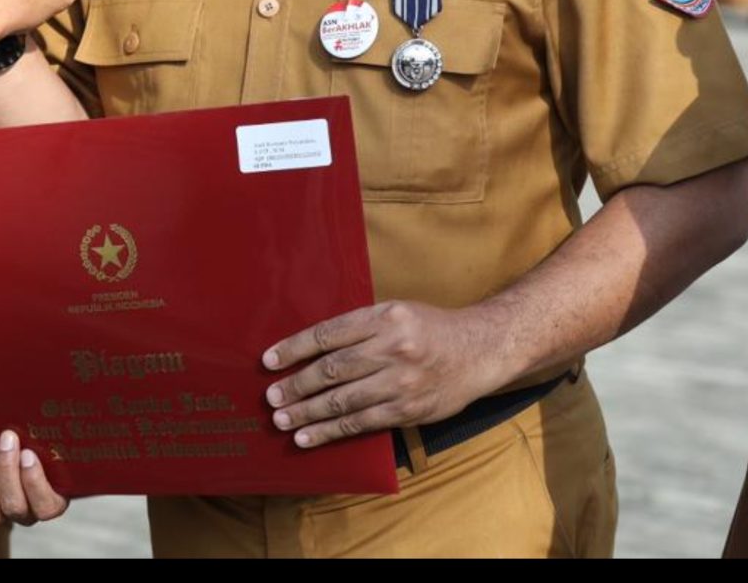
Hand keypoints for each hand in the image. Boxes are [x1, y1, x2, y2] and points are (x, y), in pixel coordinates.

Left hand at [0, 430, 68, 528]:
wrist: (4, 445)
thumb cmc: (30, 433)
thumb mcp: (44, 432)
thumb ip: (48, 428)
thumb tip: (69, 392)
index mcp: (50, 496)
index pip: (47, 507)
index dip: (35, 483)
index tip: (27, 453)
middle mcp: (25, 512)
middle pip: (15, 508)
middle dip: (7, 470)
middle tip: (5, 439)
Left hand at [262, 298, 486, 445]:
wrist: (478, 351)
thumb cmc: (430, 328)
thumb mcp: (396, 311)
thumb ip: (360, 327)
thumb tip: (313, 347)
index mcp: (383, 316)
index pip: (327, 334)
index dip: (294, 348)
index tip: (269, 361)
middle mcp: (390, 347)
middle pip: (331, 369)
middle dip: (296, 386)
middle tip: (271, 398)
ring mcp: (400, 382)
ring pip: (343, 400)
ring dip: (307, 412)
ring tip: (282, 419)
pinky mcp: (407, 410)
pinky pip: (361, 423)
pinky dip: (331, 431)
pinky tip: (309, 436)